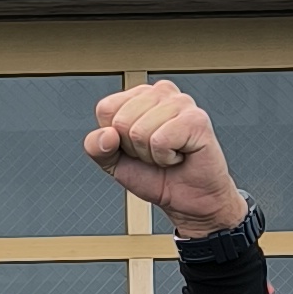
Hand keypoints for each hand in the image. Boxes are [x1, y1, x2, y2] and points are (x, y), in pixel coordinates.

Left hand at [84, 81, 247, 235]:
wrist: (188, 200)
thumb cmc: (157, 176)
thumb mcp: (114, 162)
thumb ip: (96, 146)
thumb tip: (106, 134)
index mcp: (140, 96)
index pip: (106, 108)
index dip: (115, 138)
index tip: (136, 147)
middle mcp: (161, 93)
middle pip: (121, 120)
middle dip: (134, 148)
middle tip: (154, 152)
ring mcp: (181, 102)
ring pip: (139, 131)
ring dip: (151, 154)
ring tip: (168, 154)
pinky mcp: (196, 119)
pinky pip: (160, 141)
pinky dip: (165, 158)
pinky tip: (179, 155)